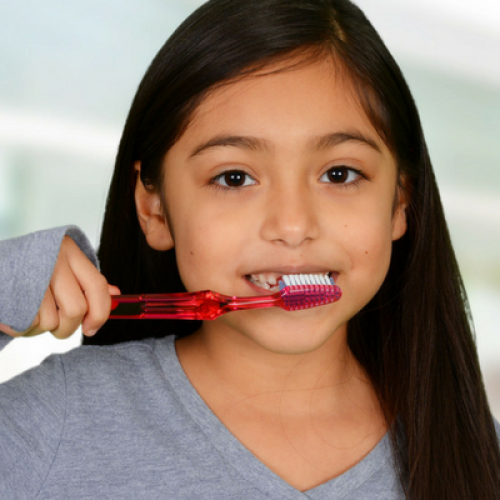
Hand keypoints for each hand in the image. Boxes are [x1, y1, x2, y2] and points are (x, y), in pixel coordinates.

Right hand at [0, 236, 119, 338]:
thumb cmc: (33, 268)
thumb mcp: (64, 268)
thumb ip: (89, 283)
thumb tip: (116, 295)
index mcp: (70, 252)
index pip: (97, 286)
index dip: (100, 313)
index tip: (92, 328)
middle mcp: (53, 259)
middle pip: (76, 309)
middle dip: (70, 328)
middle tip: (60, 327)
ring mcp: (31, 274)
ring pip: (51, 321)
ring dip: (44, 328)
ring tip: (34, 314)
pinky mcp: (11, 291)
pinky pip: (28, 324)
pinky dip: (25, 328)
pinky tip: (21, 314)